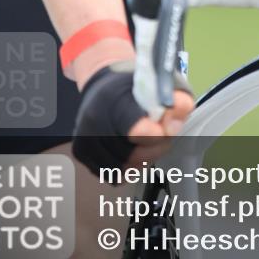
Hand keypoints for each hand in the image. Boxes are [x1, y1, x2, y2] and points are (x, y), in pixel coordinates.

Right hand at [72, 61, 194, 174]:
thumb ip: (178, 103)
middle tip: (160, 135)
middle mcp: (94, 120)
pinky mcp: (80, 152)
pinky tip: (130, 148)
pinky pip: (111, 174)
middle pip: (133, 155)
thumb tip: (173, 128)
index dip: (156, 135)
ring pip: (123, 169)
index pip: (137, 131)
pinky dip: (126, 166)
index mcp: (113, 98)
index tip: (163, 128)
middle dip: (154, 149)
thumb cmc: (135, 83)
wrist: (103, 84)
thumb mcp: (164, 83)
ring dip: (141, 160)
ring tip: (145, 140)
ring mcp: (84, 138)